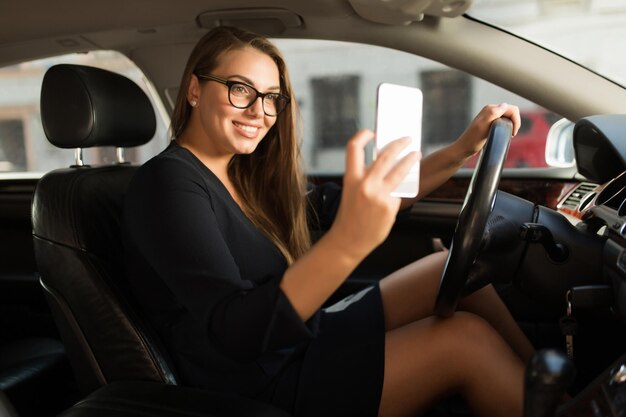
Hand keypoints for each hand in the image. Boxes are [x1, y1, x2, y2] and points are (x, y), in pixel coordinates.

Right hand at [330, 129, 418, 260]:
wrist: (349, 240)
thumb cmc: (350, 215)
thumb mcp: (351, 191)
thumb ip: (365, 177)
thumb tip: (385, 163)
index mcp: (351, 178)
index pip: (354, 148)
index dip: (362, 136)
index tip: (372, 133)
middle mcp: (365, 184)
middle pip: (385, 155)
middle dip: (399, 144)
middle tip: (406, 140)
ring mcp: (379, 195)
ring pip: (400, 170)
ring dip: (410, 160)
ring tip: (415, 155)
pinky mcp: (391, 206)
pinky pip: (399, 191)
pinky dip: (401, 188)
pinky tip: (404, 186)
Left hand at [456, 103, 520, 157]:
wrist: (464, 149)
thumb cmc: (473, 140)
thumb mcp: (482, 126)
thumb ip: (492, 114)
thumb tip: (505, 105)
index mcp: (490, 109)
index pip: (511, 109)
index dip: (516, 120)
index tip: (513, 133)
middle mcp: (490, 111)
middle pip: (511, 112)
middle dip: (515, 122)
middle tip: (511, 134)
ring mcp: (490, 117)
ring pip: (508, 117)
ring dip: (512, 125)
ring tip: (508, 135)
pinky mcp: (490, 124)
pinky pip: (504, 122)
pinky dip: (507, 127)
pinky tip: (504, 135)